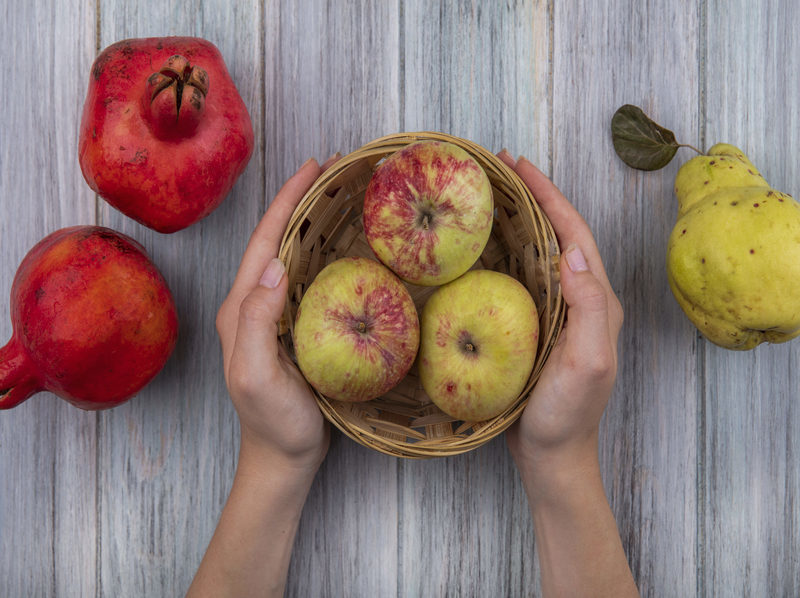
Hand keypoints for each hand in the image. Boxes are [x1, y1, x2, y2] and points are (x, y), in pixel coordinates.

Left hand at [216, 156, 337, 471]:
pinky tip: (343, 249)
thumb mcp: (257, 375)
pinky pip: (307, 279)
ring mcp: (274, 316)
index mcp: (241, 308)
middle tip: (331, 172)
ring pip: (291, 256)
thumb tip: (275, 265)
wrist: (284, 457)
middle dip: (299, 202)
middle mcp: (253, 304)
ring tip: (338, 197)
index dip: (286, 202)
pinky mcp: (293, 327)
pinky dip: (322, 254)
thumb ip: (255, 321)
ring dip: (311, 223)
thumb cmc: (274, 422)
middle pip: (276, 241)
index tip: (311, 169)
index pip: (264, 243)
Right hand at [496, 153, 637, 597]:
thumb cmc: (567, 414)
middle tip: (497, 169)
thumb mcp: (587, 361)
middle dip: (532, 197)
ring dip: (517, 219)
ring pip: (538, 252)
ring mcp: (557, 312)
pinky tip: (481, 248)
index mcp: (596, 299)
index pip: (573, 234)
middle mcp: (580, 298)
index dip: (548, 196)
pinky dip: (504, 252)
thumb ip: (589, 307)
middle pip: (557, 234)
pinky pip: (521, 277)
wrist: (553, 456)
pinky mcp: (535, 326)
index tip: (518, 165)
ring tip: (486, 195)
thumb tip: (575, 251)